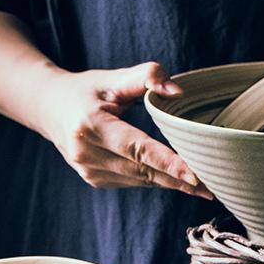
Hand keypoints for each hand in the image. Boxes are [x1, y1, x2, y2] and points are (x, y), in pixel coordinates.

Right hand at [37, 60, 211, 197]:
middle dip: (179, 180)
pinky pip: (134, 182)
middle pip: (143, 170)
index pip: (137, 148)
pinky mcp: (94, 180)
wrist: (49, 109)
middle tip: (213, 187)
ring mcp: (89, 171)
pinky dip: (156, 180)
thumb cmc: (87, 90)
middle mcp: (87, 153)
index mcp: (91, 125)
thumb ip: (146, 76)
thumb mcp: (112, 78)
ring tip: (204, 188)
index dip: (167, 163)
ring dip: (172, 183)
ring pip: (141, 180)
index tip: (195, 176)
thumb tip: (177, 91)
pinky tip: (177, 180)